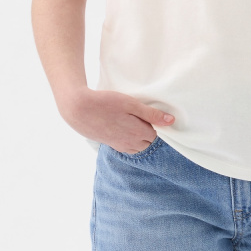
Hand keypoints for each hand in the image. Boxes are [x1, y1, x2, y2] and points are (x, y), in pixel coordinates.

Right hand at [57, 87, 174, 153]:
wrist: (79, 110)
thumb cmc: (106, 103)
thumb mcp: (131, 104)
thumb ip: (152, 114)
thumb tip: (171, 121)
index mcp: (138, 133)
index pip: (156, 135)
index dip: (156, 124)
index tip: (154, 114)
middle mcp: (130, 143)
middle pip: (147, 142)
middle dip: (150, 132)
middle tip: (146, 117)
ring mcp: (119, 145)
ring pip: (137, 146)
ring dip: (140, 137)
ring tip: (136, 122)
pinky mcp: (109, 144)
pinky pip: (126, 147)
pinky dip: (130, 140)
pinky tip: (124, 128)